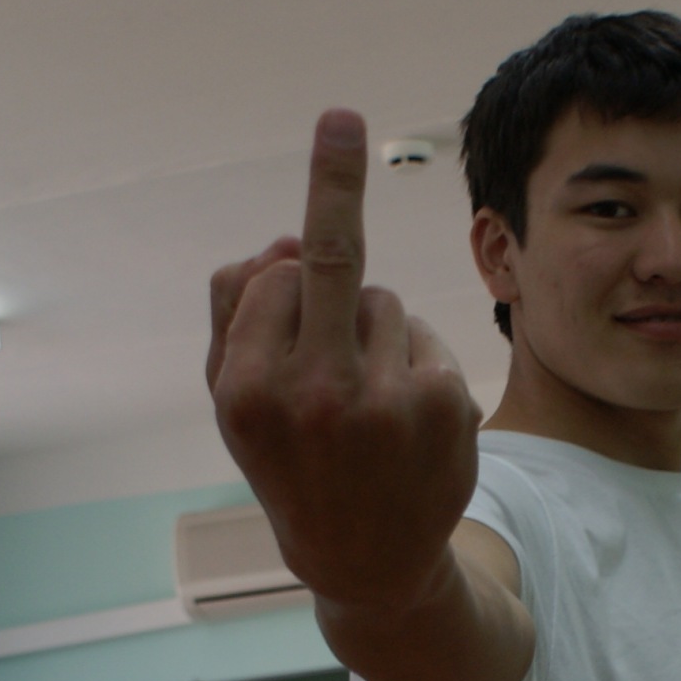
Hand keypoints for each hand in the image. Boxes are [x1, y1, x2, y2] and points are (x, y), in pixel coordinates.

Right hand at [207, 110, 481, 615]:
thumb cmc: (293, 464)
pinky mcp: (444, 404)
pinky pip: (425, 336)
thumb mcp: (236, 403)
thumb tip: (284, 237)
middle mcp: (312, 394)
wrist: (367, 563)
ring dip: (373, 333)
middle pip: (328, 258)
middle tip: (340, 117)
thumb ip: (238, 314)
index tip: (321, 154)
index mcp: (245, 390)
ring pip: (382, 302)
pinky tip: (404, 419)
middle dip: (332, 179)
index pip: (274, 277)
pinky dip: (415, 360)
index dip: (286, 281)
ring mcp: (383, 402)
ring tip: (365, 408)